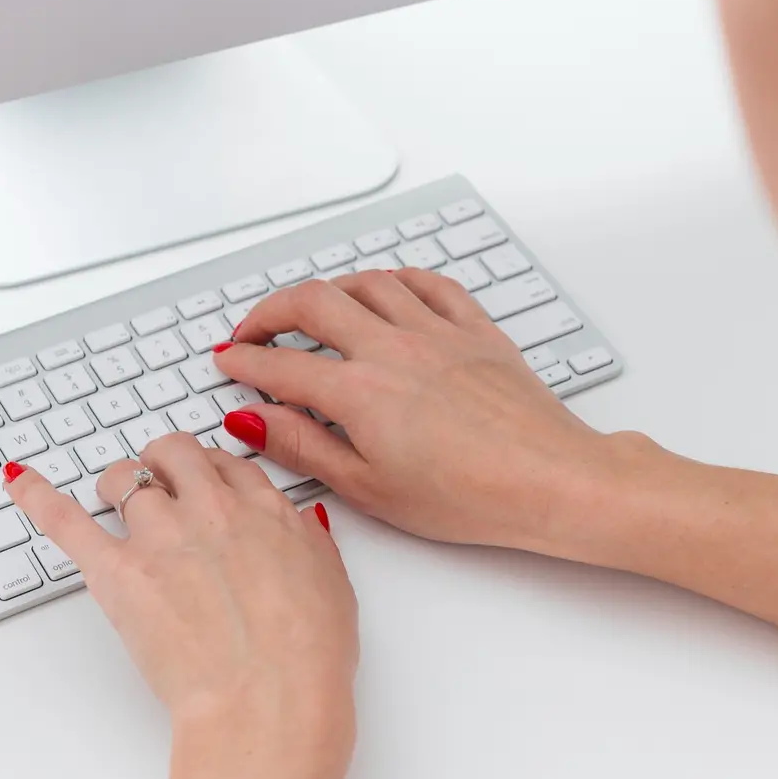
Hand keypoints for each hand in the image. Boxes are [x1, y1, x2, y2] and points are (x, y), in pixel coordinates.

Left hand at [6, 435, 357, 778]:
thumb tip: (301, 523)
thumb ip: (311, 544)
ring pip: (123, 480)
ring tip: (110, 501)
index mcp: (264, 512)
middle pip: (173, 454)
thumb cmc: (308, 660)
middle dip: (162, 462)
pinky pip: (67, 521)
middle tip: (157, 480)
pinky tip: (20, 481)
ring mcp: (162, 537)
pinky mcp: (119, 573)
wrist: (270, 701)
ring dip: (116, 487)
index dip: (209, 469)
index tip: (202, 479)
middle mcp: (211, 510)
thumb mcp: (335, 587)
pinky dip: (39, 497)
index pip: (227, 465)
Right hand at [214, 269, 627, 555]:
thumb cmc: (469, 498)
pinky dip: (397, 280)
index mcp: (361, 392)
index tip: (228, 363)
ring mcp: (437, 332)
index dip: (244, 362)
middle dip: (271, 311)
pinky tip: (387, 291)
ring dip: (330, 290)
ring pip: (369, 283)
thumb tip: (253, 420)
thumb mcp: (369, 488)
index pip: (280, 365)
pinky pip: (429, 283)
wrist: (549, 482)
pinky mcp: (476, 331)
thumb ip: (304, 445)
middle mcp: (394, 348)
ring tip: (313, 308)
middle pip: (313, 302)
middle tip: (254, 331)